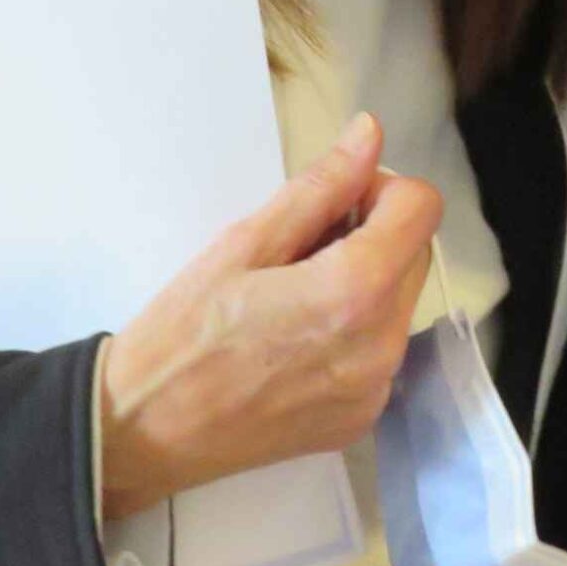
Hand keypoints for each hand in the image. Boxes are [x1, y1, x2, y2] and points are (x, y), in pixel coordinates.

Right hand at [100, 113, 439, 516]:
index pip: (421, 208)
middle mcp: (383, 345)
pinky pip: (380, 351)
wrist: (144, 431)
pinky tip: (295, 340)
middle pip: (415, 255)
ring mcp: (376, 390)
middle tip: (301, 245)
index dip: (381, 188)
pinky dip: (354, 332)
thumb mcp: (244, 243)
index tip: (332, 203)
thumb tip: (370, 134)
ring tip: (292, 295)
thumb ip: (320, 188)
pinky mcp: (362, 419)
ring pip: (399, 304)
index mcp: (355, 292)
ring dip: (365, 283)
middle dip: (373, 234)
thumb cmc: (181, 330)